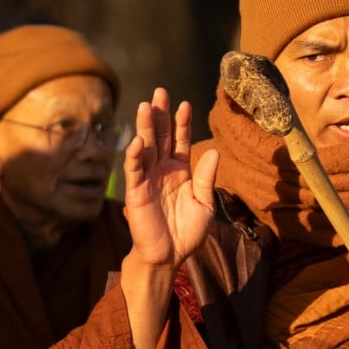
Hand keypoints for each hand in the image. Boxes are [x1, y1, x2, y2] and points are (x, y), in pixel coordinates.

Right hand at [122, 87, 218, 273]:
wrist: (169, 256)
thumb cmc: (187, 232)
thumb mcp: (205, 204)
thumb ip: (207, 178)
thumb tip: (214, 150)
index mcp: (180, 171)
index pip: (179, 141)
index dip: (181, 123)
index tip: (185, 104)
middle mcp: (162, 170)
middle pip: (160, 137)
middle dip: (160, 115)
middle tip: (159, 92)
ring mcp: (148, 179)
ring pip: (146, 148)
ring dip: (145, 127)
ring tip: (146, 106)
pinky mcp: (136, 192)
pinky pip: (134, 170)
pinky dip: (134, 155)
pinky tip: (137, 140)